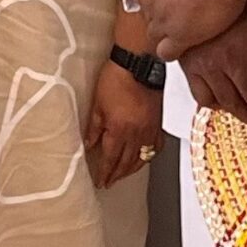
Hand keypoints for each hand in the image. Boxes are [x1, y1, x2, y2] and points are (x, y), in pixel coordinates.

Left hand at [84, 60, 163, 187]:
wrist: (138, 65)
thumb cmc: (116, 79)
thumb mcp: (97, 104)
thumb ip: (94, 127)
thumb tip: (89, 144)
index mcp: (119, 130)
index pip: (110, 159)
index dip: (104, 172)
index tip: (100, 181)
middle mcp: (137, 134)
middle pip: (126, 162)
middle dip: (117, 175)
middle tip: (110, 182)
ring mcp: (150, 130)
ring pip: (142, 158)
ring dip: (132, 169)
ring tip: (123, 174)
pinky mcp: (158, 123)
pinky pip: (155, 147)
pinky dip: (149, 156)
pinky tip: (144, 157)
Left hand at [133, 0, 245, 58]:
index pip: (141, 0)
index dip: (156, 1)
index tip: (169, 1)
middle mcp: (150, 3)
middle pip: (148, 17)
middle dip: (162, 16)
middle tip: (181, 13)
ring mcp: (164, 21)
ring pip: (156, 35)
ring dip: (167, 34)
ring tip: (185, 28)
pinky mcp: (181, 37)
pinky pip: (166, 52)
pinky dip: (172, 51)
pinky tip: (183, 45)